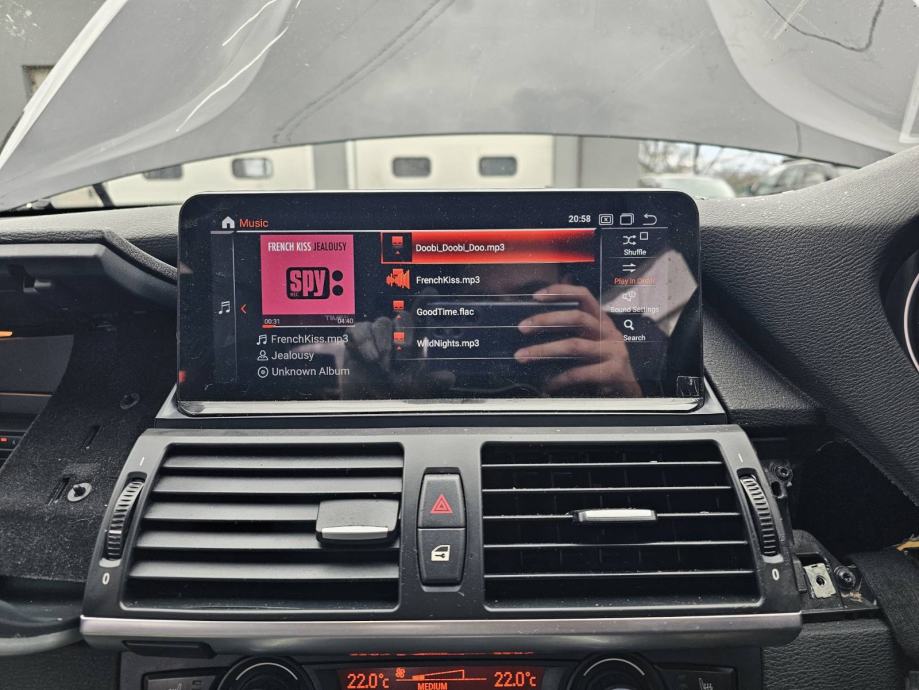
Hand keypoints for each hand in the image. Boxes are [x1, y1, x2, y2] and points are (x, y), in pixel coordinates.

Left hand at [514, 284, 641, 396]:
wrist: (628, 392)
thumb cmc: (602, 364)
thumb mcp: (590, 341)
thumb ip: (571, 329)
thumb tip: (538, 320)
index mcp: (601, 321)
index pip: (583, 296)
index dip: (561, 292)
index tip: (536, 296)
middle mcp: (609, 331)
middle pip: (577, 317)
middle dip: (546, 320)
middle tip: (522, 327)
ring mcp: (613, 351)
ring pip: (574, 345)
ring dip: (544, 350)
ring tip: (524, 356)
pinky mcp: (613, 371)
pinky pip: (579, 372)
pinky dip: (559, 378)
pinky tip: (547, 383)